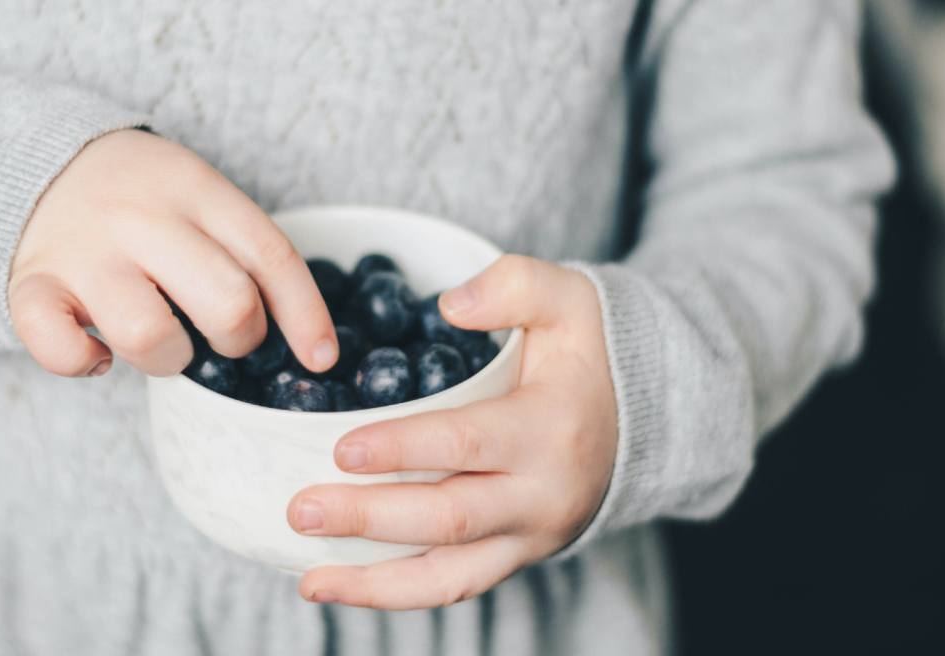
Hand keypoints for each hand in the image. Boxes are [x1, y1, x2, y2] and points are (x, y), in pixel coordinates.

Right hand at [8, 129, 336, 376]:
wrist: (38, 159)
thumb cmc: (143, 198)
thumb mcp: (200, 195)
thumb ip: (244, 249)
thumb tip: (311, 343)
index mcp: (195, 189)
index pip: (271, 257)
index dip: (306, 316)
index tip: (320, 357)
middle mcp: (142, 217)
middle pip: (227, 305)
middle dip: (239, 339)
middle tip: (222, 334)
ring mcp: (83, 251)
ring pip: (151, 337)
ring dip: (170, 360)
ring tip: (162, 343)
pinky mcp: (31, 285)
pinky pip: (60, 348)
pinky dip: (83, 363)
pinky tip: (98, 354)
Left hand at [287, 255, 617, 608]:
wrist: (644, 419)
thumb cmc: (590, 356)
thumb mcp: (570, 300)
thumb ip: (515, 285)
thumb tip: (448, 307)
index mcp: (551, 429)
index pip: (467, 444)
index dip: (403, 449)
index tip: (340, 449)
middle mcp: (543, 495)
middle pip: (448, 518)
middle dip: (369, 519)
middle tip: (300, 510)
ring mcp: (531, 536)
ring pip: (449, 576)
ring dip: (374, 583)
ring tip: (309, 579)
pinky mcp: (516, 557)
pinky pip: (454, 587)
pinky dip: (396, 595)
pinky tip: (340, 586)